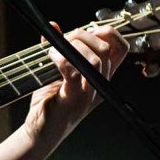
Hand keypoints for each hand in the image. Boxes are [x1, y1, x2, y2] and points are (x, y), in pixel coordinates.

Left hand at [22, 24, 128, 159]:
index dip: (105, 32)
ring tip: (54, 50)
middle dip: (83, 35)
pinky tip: (50, 57)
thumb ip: (56, 47)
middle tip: (63, 39)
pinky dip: (61, 58)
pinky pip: (73, 72)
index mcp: (101, 77)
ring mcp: (88, 93)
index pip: (120, 48)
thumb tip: (53, 26)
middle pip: (106, 49)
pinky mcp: (73, 99)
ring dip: (73, 46)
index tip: (84, 31)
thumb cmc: (49, 103)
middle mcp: (99, 85)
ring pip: (96, 59)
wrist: (40, 133)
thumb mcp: (54, 71)